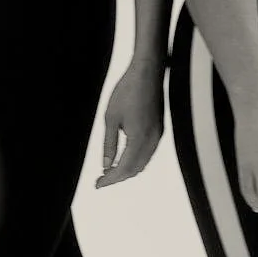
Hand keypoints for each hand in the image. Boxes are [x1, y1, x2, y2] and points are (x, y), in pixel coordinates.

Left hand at [96, 61, 164, 186]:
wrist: (147, 72)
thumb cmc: (128, 91)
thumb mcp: (110, 118)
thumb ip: (109, 144)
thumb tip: (106, 164)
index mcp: (139, 138)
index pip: (124, 168)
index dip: (110, 180)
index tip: (98, 184)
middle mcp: (152, 140)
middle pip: (135, 169)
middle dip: (118, 177)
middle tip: (102, 179)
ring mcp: (158, 135)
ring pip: (143, 162)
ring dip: (128, 170)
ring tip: (110, 170)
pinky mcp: (159, 129)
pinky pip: (148, 153)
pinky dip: (136, 160)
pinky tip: (125, 157)